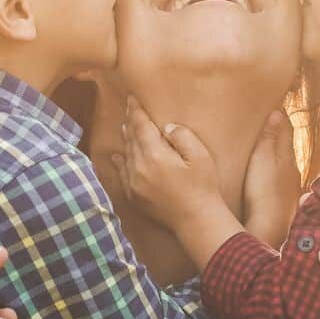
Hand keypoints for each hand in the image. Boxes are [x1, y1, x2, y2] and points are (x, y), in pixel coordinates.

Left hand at [113, 95, 221, 227]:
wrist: (195, 220)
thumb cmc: (202, 187)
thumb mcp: (200, 156)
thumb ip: (182, 136)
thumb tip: (166, 128)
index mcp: (155, 155)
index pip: (141, 126)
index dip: (136, 111)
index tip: (133, 98)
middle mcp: (139, 167)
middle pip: (131, 138)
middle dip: (131, 121)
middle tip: (129, 107)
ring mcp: (133, 183)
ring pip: (126, 153)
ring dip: (126, 138)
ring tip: (126, 126)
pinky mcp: (133, 196)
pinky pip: (122, 173)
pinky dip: (120, 161)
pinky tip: (117, 155)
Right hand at [242, 109, 299, 247]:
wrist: (269, 228)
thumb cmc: (264, 191)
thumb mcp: (263, 159)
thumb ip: (270, 137)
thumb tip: (278, 111)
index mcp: (286, 156)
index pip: (286, 129)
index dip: (281, 116)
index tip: (277, 102)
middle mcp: (292, 170)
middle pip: (287, 146)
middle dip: (282, 133)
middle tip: (273, 118)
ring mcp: (288, 187)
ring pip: (285, 164)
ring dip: (279, 154)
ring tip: (270, 146)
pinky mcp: (283, 202)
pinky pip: (281, 180)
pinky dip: (277, 172)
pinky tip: (272, 177)